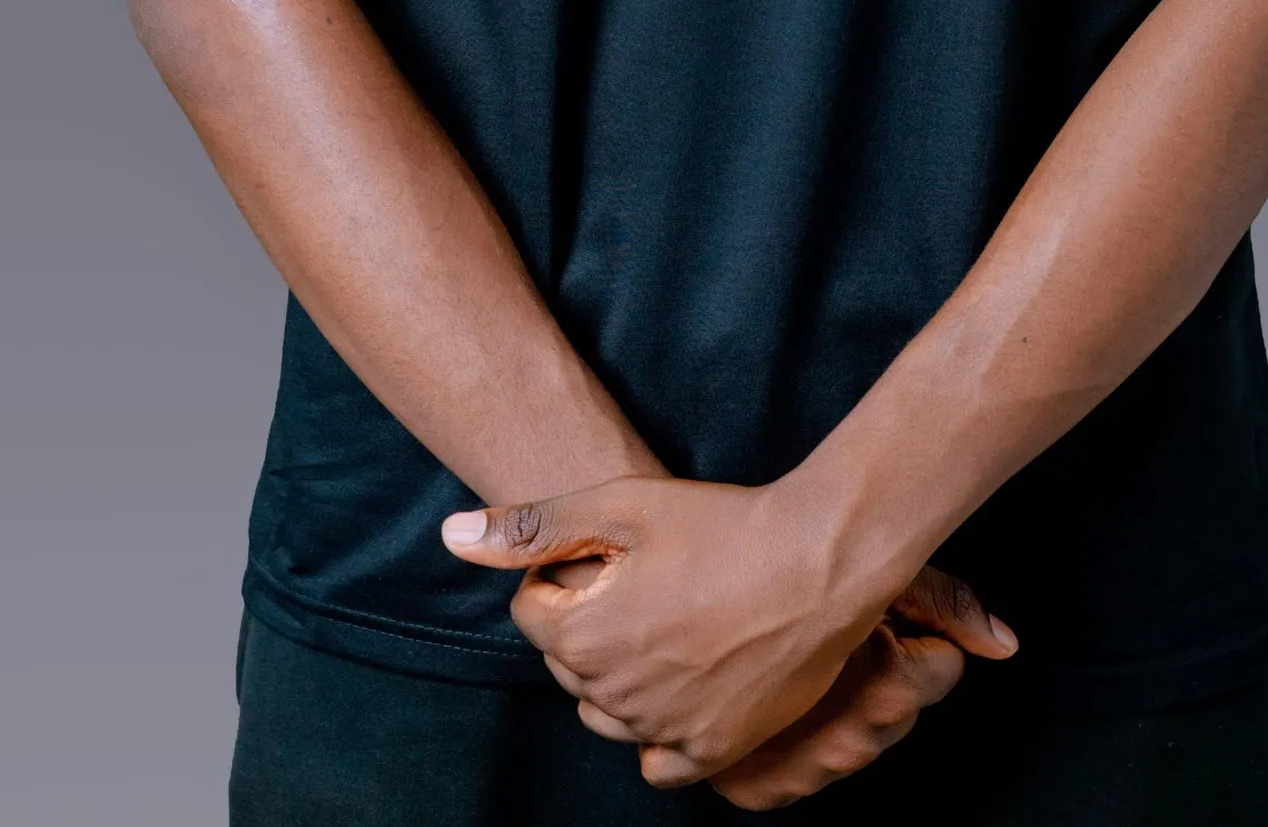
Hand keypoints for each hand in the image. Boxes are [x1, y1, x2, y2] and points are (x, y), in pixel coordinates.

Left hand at [441, 477, 1012, 786]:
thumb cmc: (719, 524)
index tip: (608, 555)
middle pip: (566, 666)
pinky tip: (682, 683)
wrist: (816, 562)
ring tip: (665, 624)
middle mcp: (615, 695)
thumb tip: (451, 537)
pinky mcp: (714, 750)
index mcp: (583, 636)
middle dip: (587, 625)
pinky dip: (659, 731)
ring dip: (617, 677)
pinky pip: (659, 762)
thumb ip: (531, 526)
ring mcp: (666, 729)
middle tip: (643, 582)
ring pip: (606, 716)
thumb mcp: (620, 505)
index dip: (564, 575)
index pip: (531, 614)